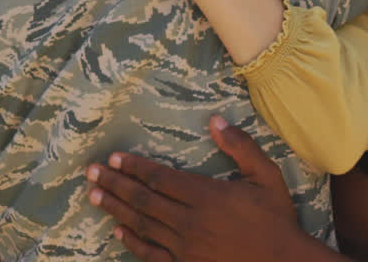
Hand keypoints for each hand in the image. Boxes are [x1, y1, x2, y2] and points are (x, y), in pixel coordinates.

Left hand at [85, 116, 314, 261]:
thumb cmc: (276, 219)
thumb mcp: (266, 176)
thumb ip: (241, 146)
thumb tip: (215, 120)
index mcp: (206, 196)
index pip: (159, 178)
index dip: (135, 167)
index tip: (114, 158)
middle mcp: (189, 221)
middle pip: (142, 199)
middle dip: (115, 183)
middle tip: (91, 172)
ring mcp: (185, 247)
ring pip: (141, 224)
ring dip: (116, 208)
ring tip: (94, 195)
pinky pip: (151, 254)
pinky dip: (132, 242)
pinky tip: (118, 231)